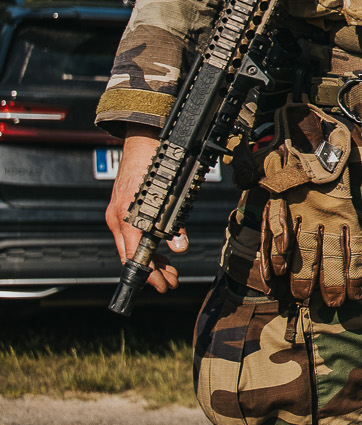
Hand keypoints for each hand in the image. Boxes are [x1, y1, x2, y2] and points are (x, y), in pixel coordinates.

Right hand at [103, 131, 185, 292]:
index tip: (162, 285)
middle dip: (152, 271)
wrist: (144, 140)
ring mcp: (119, 213)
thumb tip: (179, 247)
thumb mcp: (170, 195)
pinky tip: (161, 251)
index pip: (134, 256)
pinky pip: (132, 234)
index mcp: (126, 217)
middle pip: (132, 255)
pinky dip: (146, 246)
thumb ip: (174, 224)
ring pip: (132, 246)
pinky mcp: (124, 208)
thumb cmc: (155, 163)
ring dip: (151, 260)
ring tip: (169, 271)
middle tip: (171, 282)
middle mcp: (118, 218)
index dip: (149, 274)